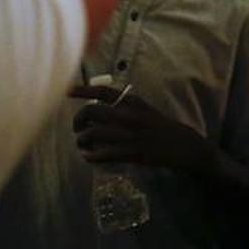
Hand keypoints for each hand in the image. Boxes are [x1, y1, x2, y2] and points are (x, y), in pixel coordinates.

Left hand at [70, 85, 213, 172]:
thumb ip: (123, 106)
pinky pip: (104, 155)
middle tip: (77, 128)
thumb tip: (97, 107)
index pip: (102, 92)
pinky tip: (89, 157)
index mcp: (133, 102)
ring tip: (82, 144)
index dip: (82, 90)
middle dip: (78, 121)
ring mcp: (131, 135)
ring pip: (94, 134)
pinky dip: (92, 157)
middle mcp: (130, 115)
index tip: (66, 91)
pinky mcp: (133, 153)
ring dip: (82, 140)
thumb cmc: (159, 126)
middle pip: (92, 112)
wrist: (183, 144)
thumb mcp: (144, 109)